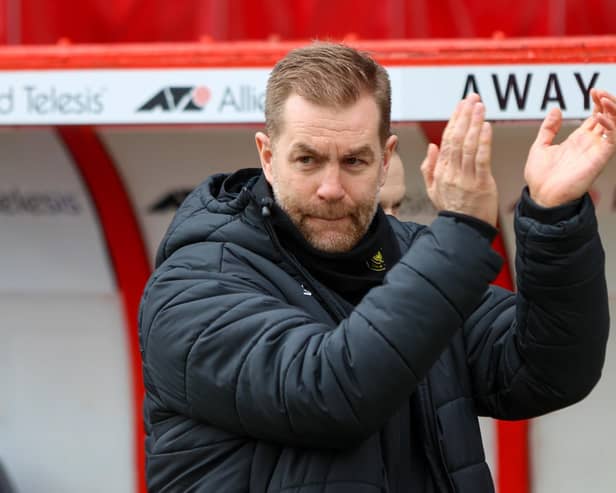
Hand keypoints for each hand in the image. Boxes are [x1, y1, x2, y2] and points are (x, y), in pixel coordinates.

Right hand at [421, 93, 497, 226]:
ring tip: (479, 106)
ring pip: (468, 145)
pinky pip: (481, 158)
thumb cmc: (452, 210)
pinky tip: (486, 126)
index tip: (461, 105)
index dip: (454, 121)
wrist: (464, 231)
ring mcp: (465, 177)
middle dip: (464, 115)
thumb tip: (433, 146)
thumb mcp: (433, 190)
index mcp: (440, 172)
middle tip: (471, 98)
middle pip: (456, 138)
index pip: (446, 141)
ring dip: (474, 123)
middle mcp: (451, 172)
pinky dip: (483, 141)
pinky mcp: (480, 183)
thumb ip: (429, 168)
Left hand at [524, 88, 615, 206]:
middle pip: (609, 118)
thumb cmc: (540, 177)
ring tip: (603, 98)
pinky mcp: (599, 159)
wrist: (541, 197)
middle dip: (608, 102)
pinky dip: (610, 125)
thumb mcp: (540, 146)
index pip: (596, 117)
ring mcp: (596, 151)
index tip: (593, 91)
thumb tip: (555, 109)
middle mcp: (590, 144)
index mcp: (578, 140)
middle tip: (599, 91)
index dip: (598, 102)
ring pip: (615, 125)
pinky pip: (612, 139)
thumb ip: (549, 128)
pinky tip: (599, 116)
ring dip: (613, 110)